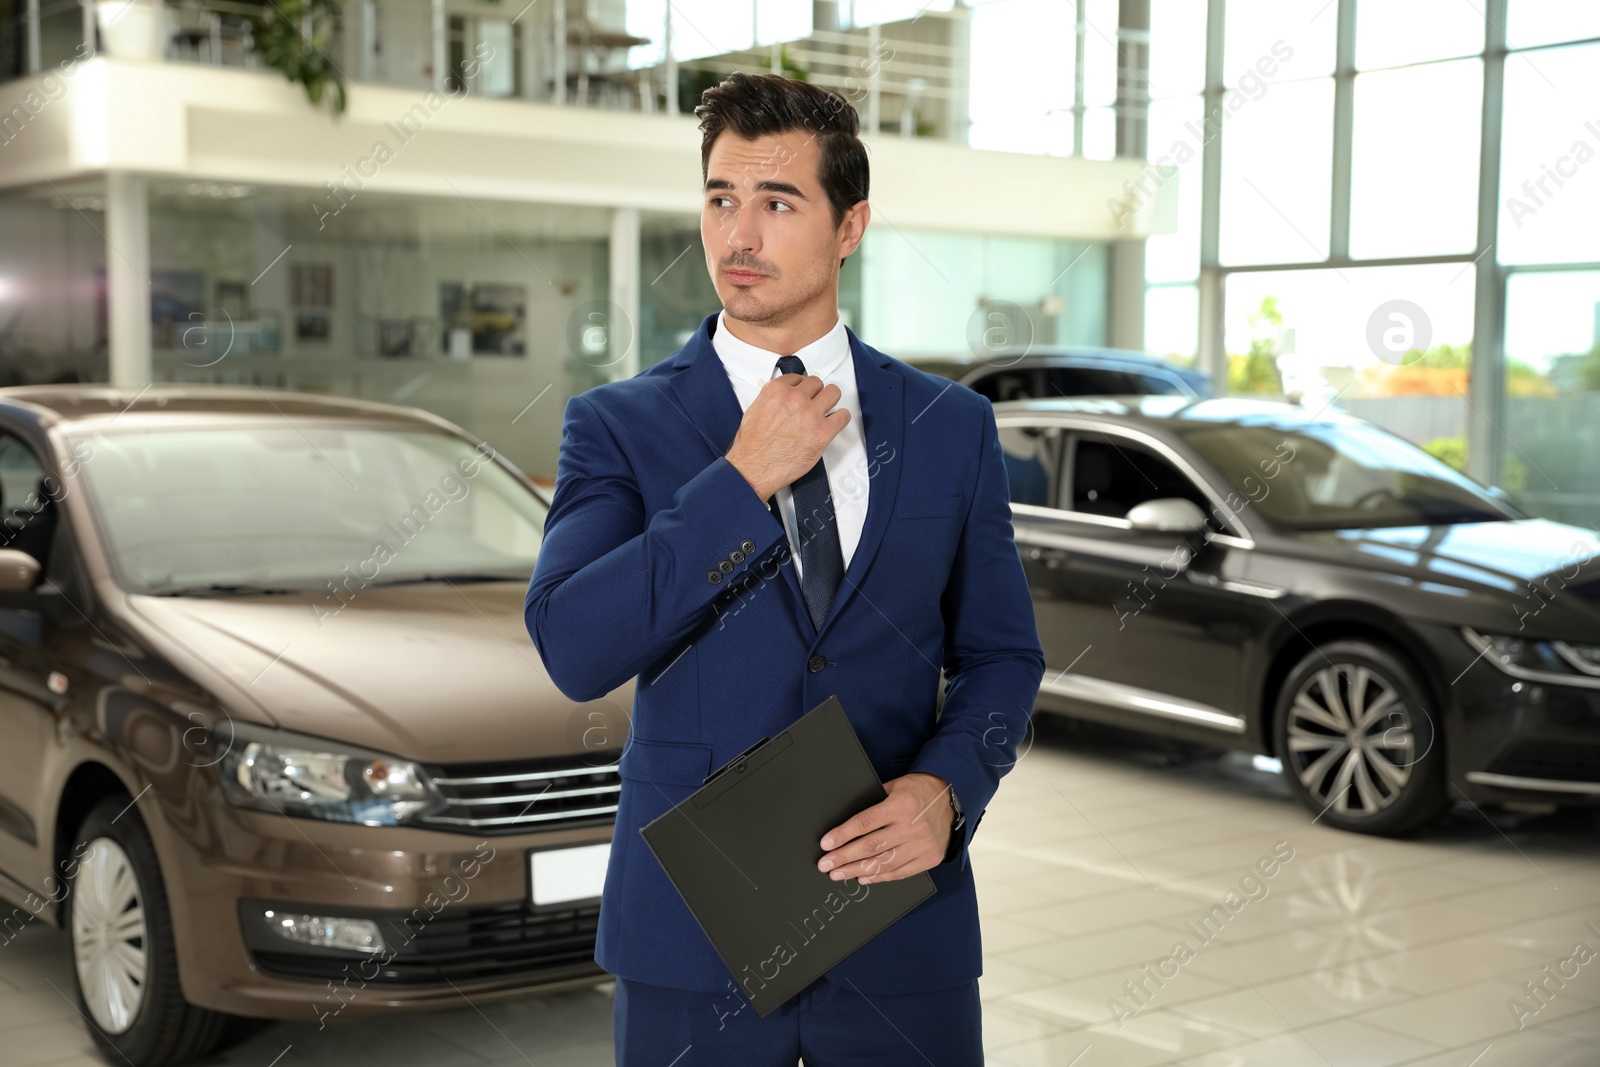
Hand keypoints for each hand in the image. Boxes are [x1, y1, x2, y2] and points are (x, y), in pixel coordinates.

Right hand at [726, 372, 849, 501]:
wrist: (754, 469)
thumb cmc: (752, 447)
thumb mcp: (754, 411)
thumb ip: (771, 400)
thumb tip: (781, 400)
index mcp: (777, 390)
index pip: (798, 378)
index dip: (802, 388)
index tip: (804, 394)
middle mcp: (795, 398)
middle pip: (817, 383)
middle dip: (816, 394)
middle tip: (814, 405)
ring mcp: (811, 413)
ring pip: (833, 393)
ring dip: (830, 402)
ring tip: (825, 413)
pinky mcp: (823, 431)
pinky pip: (843, 416)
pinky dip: (840, 419)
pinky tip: (833, 425)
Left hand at [816, 772, 953, 884]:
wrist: (950, 797)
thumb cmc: (916, 791)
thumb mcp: (893, 787)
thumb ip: (873, 803)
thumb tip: (845, 824)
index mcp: (901, 805)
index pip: (865, 823)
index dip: (842, 835)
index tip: (826, 844)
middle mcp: (913, 826)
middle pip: (871, 847)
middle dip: (844, 858)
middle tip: (826, 865)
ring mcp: (923, 844)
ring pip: (884, 863)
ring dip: (857, 871)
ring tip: (839, 874)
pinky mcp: (930, 857)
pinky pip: (901, 872)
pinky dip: (880, 877)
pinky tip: (863, 878)